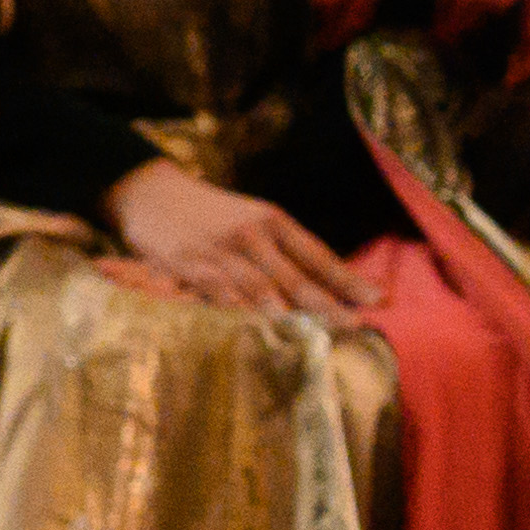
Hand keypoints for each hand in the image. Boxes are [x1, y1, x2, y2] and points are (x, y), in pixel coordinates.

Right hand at [100, 156, 375, 321]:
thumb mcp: (251, 217)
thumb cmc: (208, 212)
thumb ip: (284, 247)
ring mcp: (221, 252)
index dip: (348, 279)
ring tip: (321, 339)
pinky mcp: (190, 266)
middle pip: (297, 278)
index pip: (318, 254)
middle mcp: (252, 235)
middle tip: (359, 328)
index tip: (379, 299)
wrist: (149, 191)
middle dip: (330, 305)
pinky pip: (220, 297)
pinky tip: (262, 335)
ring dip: (291, 317)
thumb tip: (327, 282)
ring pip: (262, 291)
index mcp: (273, 220)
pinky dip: (242, 317)